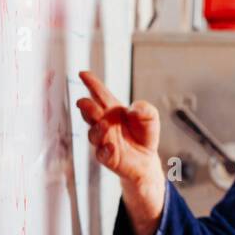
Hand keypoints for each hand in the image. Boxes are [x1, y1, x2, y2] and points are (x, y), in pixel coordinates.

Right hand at [75, 70, 165, 234]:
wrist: (146, 160)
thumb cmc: (143, 134)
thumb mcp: (150, 118)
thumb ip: (145, 110)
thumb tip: (134, 108)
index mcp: (113, 110)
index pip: (101, 95)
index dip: (92, 84)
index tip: (83, 74)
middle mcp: (104, 123)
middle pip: (91, 113)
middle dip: (87, 107)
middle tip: (85, 102)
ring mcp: (103, 140)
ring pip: (94, 133)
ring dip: (97, 129)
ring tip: (105, 125)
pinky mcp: (107, 157)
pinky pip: (102, 153)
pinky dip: (106, 150)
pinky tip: (112, 146)